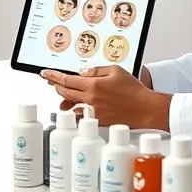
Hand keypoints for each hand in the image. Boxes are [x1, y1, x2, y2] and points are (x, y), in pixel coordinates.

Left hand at [41, 65, 170, 129]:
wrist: (145, 109)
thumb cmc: (134, 90)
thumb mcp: (115, 71)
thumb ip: (96, 71)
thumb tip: (81, 73)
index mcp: (94, 85)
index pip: (66, 80)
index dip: (53, 76)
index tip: (45, 74)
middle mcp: (91, 100)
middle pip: (65, 92)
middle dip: (57, 86)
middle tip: (53, 81)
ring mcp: (93, 112)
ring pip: (72, 105)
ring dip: (66, 98)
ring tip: (66, 93)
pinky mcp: (98, 120)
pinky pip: (81, 115)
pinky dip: (77, 110)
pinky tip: (77, 106)